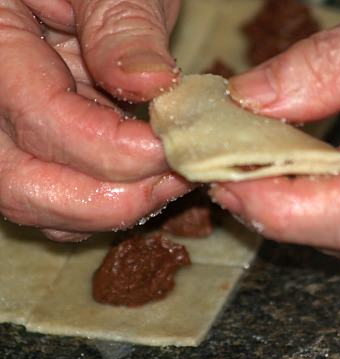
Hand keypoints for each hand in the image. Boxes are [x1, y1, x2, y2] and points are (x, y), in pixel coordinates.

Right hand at [0, 0, 188, 240]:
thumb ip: (122, 25)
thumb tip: (150, 85)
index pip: (45, 122)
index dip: (116, 149)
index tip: (177, 148)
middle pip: (26, 187)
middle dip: (112, 199)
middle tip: (178, 178)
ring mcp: (7, 132)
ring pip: (41, 204)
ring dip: (110, 208)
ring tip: (170, 180)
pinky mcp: (34, 147)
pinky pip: (58, 199)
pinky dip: (103, 202)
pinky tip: (148, 180)